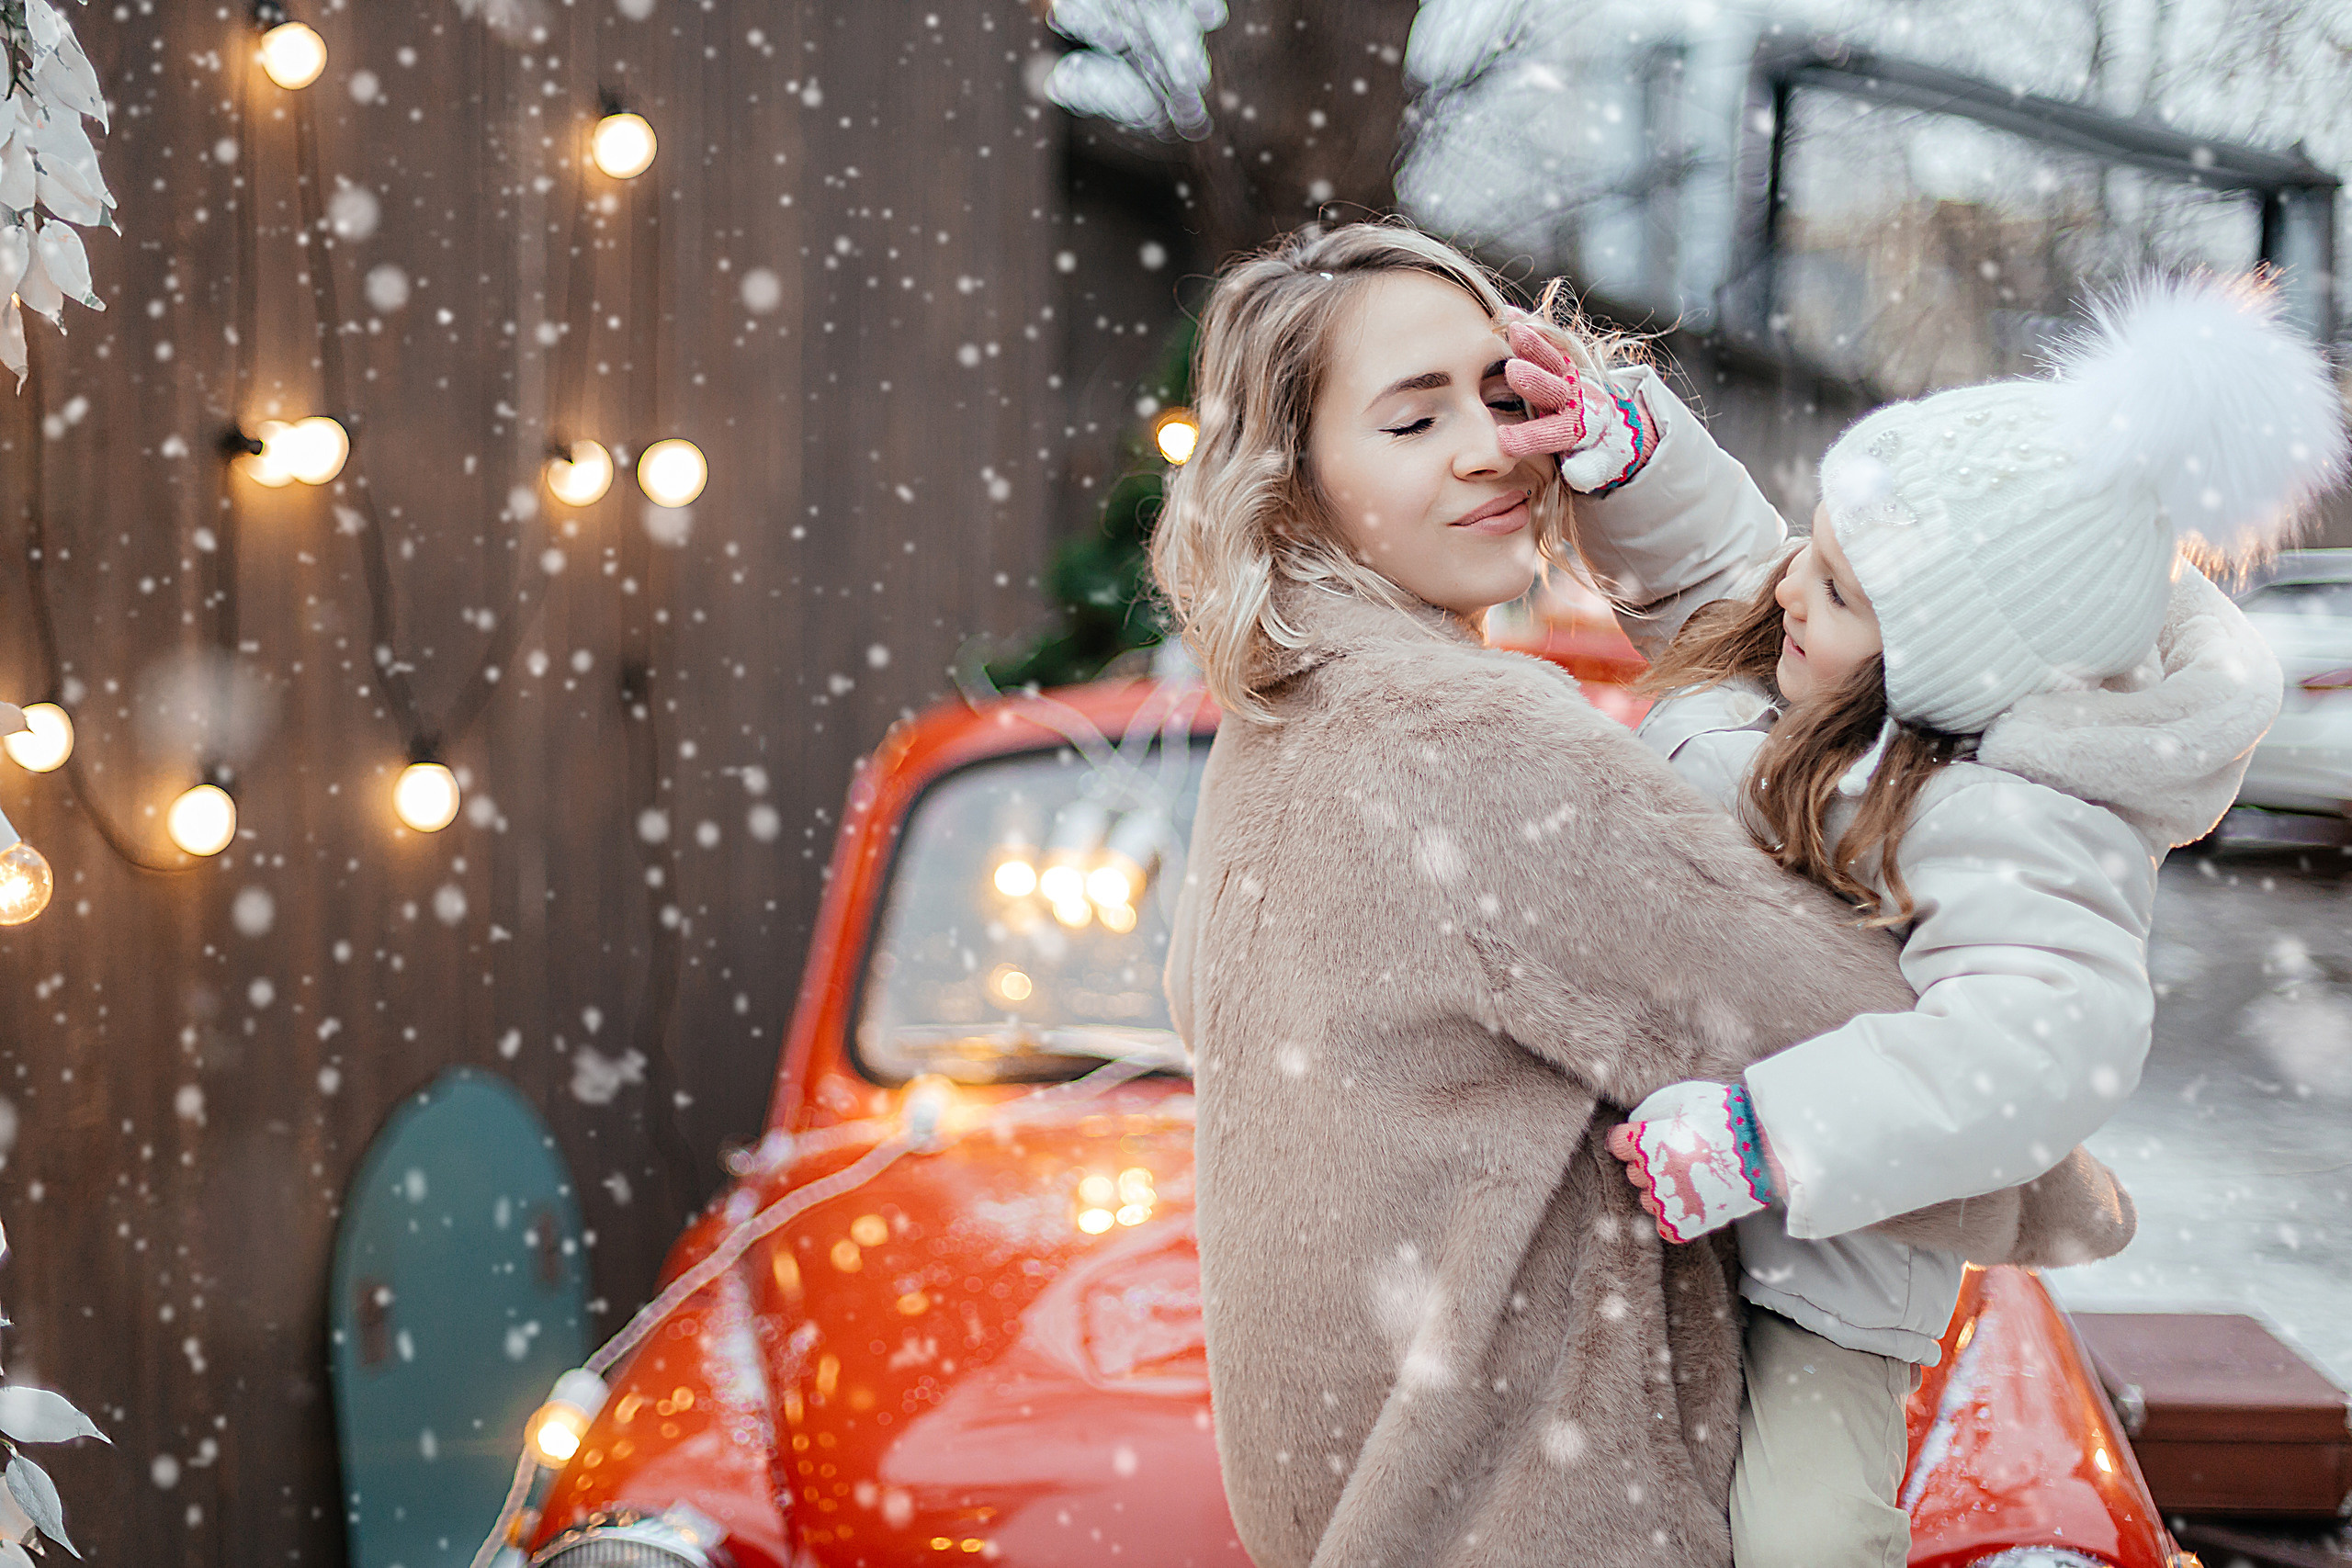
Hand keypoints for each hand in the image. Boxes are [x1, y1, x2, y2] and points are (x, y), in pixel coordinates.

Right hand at [1495, 322, 1654, 494]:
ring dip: (1535, 345)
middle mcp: (1574, 399)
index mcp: (1578, 428)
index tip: (1504, 442)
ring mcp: (1570, 376)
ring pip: (1554, 359)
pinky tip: (1508, 313)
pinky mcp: (1563, 359)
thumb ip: (1588, 470)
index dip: (1530, 437)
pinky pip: (1549, 341)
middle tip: (1515, 372)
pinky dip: (1531, 326)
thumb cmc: (1592, 446)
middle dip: (1537, 381)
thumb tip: (1580, 476)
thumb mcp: (1596, 464)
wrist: (1613, 417)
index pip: (1553, 434)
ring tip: (1514, 330)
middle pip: (1555, 389)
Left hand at [1605, 1081, 1779, 1243]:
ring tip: (1689, 1178)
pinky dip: (1676, 1216)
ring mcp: (1669, 1200)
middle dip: (1649, 1164)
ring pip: (1648, 1200)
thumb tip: (1636, 1121)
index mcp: (1645, 1142)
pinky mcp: (1686, 1222)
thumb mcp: (1685, 1096)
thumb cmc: (1726, 1116)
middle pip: (1633, 1172)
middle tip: (1678, 1154)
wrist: (1766, 1146)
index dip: (1631, 1140)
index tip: (1646, 1138)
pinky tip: (1692, 1201)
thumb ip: (1653, 1109)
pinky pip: (1666, 1226)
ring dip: (1662, 1190)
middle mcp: (1650, 1173)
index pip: (1617, 1144)